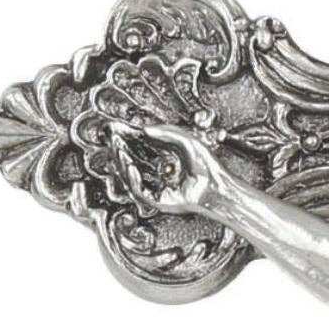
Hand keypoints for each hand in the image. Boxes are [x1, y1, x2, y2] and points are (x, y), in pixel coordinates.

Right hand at [106, 116, 231, 217]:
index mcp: (164, 157)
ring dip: (123, 163)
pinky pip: (140, 191)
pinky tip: (130, 168)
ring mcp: (157, 186)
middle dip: (120, 150)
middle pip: (132, 161)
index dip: (128, 138)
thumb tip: (145, 129)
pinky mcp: (158, 200)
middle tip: (112, 139)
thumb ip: (167, 133)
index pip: (140, 147)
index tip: (118, 129)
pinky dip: (133, 180)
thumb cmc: (207, 166)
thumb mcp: (187, 141)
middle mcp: (158, 172)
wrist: (216, 186)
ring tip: (119, 151)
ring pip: (132, 177)